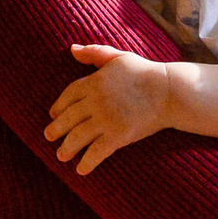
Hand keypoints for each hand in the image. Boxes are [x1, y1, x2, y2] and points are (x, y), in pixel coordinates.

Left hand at [44, 44, 171, 174]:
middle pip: (68, 118)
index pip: (67, 96)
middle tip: (48, 137)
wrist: (169, 90)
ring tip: (60, 155)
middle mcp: (96, 101)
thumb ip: (94, 53)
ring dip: (66, 148)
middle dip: (55, 130)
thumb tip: (72, 49)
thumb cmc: (144, 72)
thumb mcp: (118, 57)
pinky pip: (97, 152)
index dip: (58, 107)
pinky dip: (87, 162)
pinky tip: (80, 170)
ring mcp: (106, 119)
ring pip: (77, 137)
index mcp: (94, 82)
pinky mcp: (118, 135)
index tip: (53, 115)